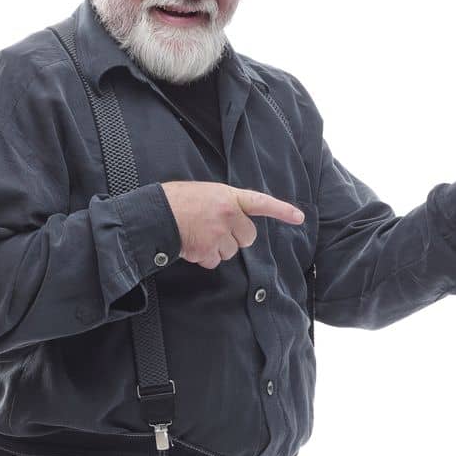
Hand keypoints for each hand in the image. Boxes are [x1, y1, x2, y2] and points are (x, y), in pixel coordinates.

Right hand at [161, 181, 304, 269]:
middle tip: (216, 232)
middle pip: (248, 237)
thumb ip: (224, 205)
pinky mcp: (208, 250)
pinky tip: (191, 245)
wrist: (156, 213)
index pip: (261, 202)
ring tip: (198, 235)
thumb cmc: (177, 201)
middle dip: (235, 239)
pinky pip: (213, 261)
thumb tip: (231, 224)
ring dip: (216, 249)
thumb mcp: (206, 193)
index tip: (299, 218)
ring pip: (230, 252)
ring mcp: (219, 233)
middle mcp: (228, 214)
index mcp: (228, 196)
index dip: (281, 211)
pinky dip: (203, 257)